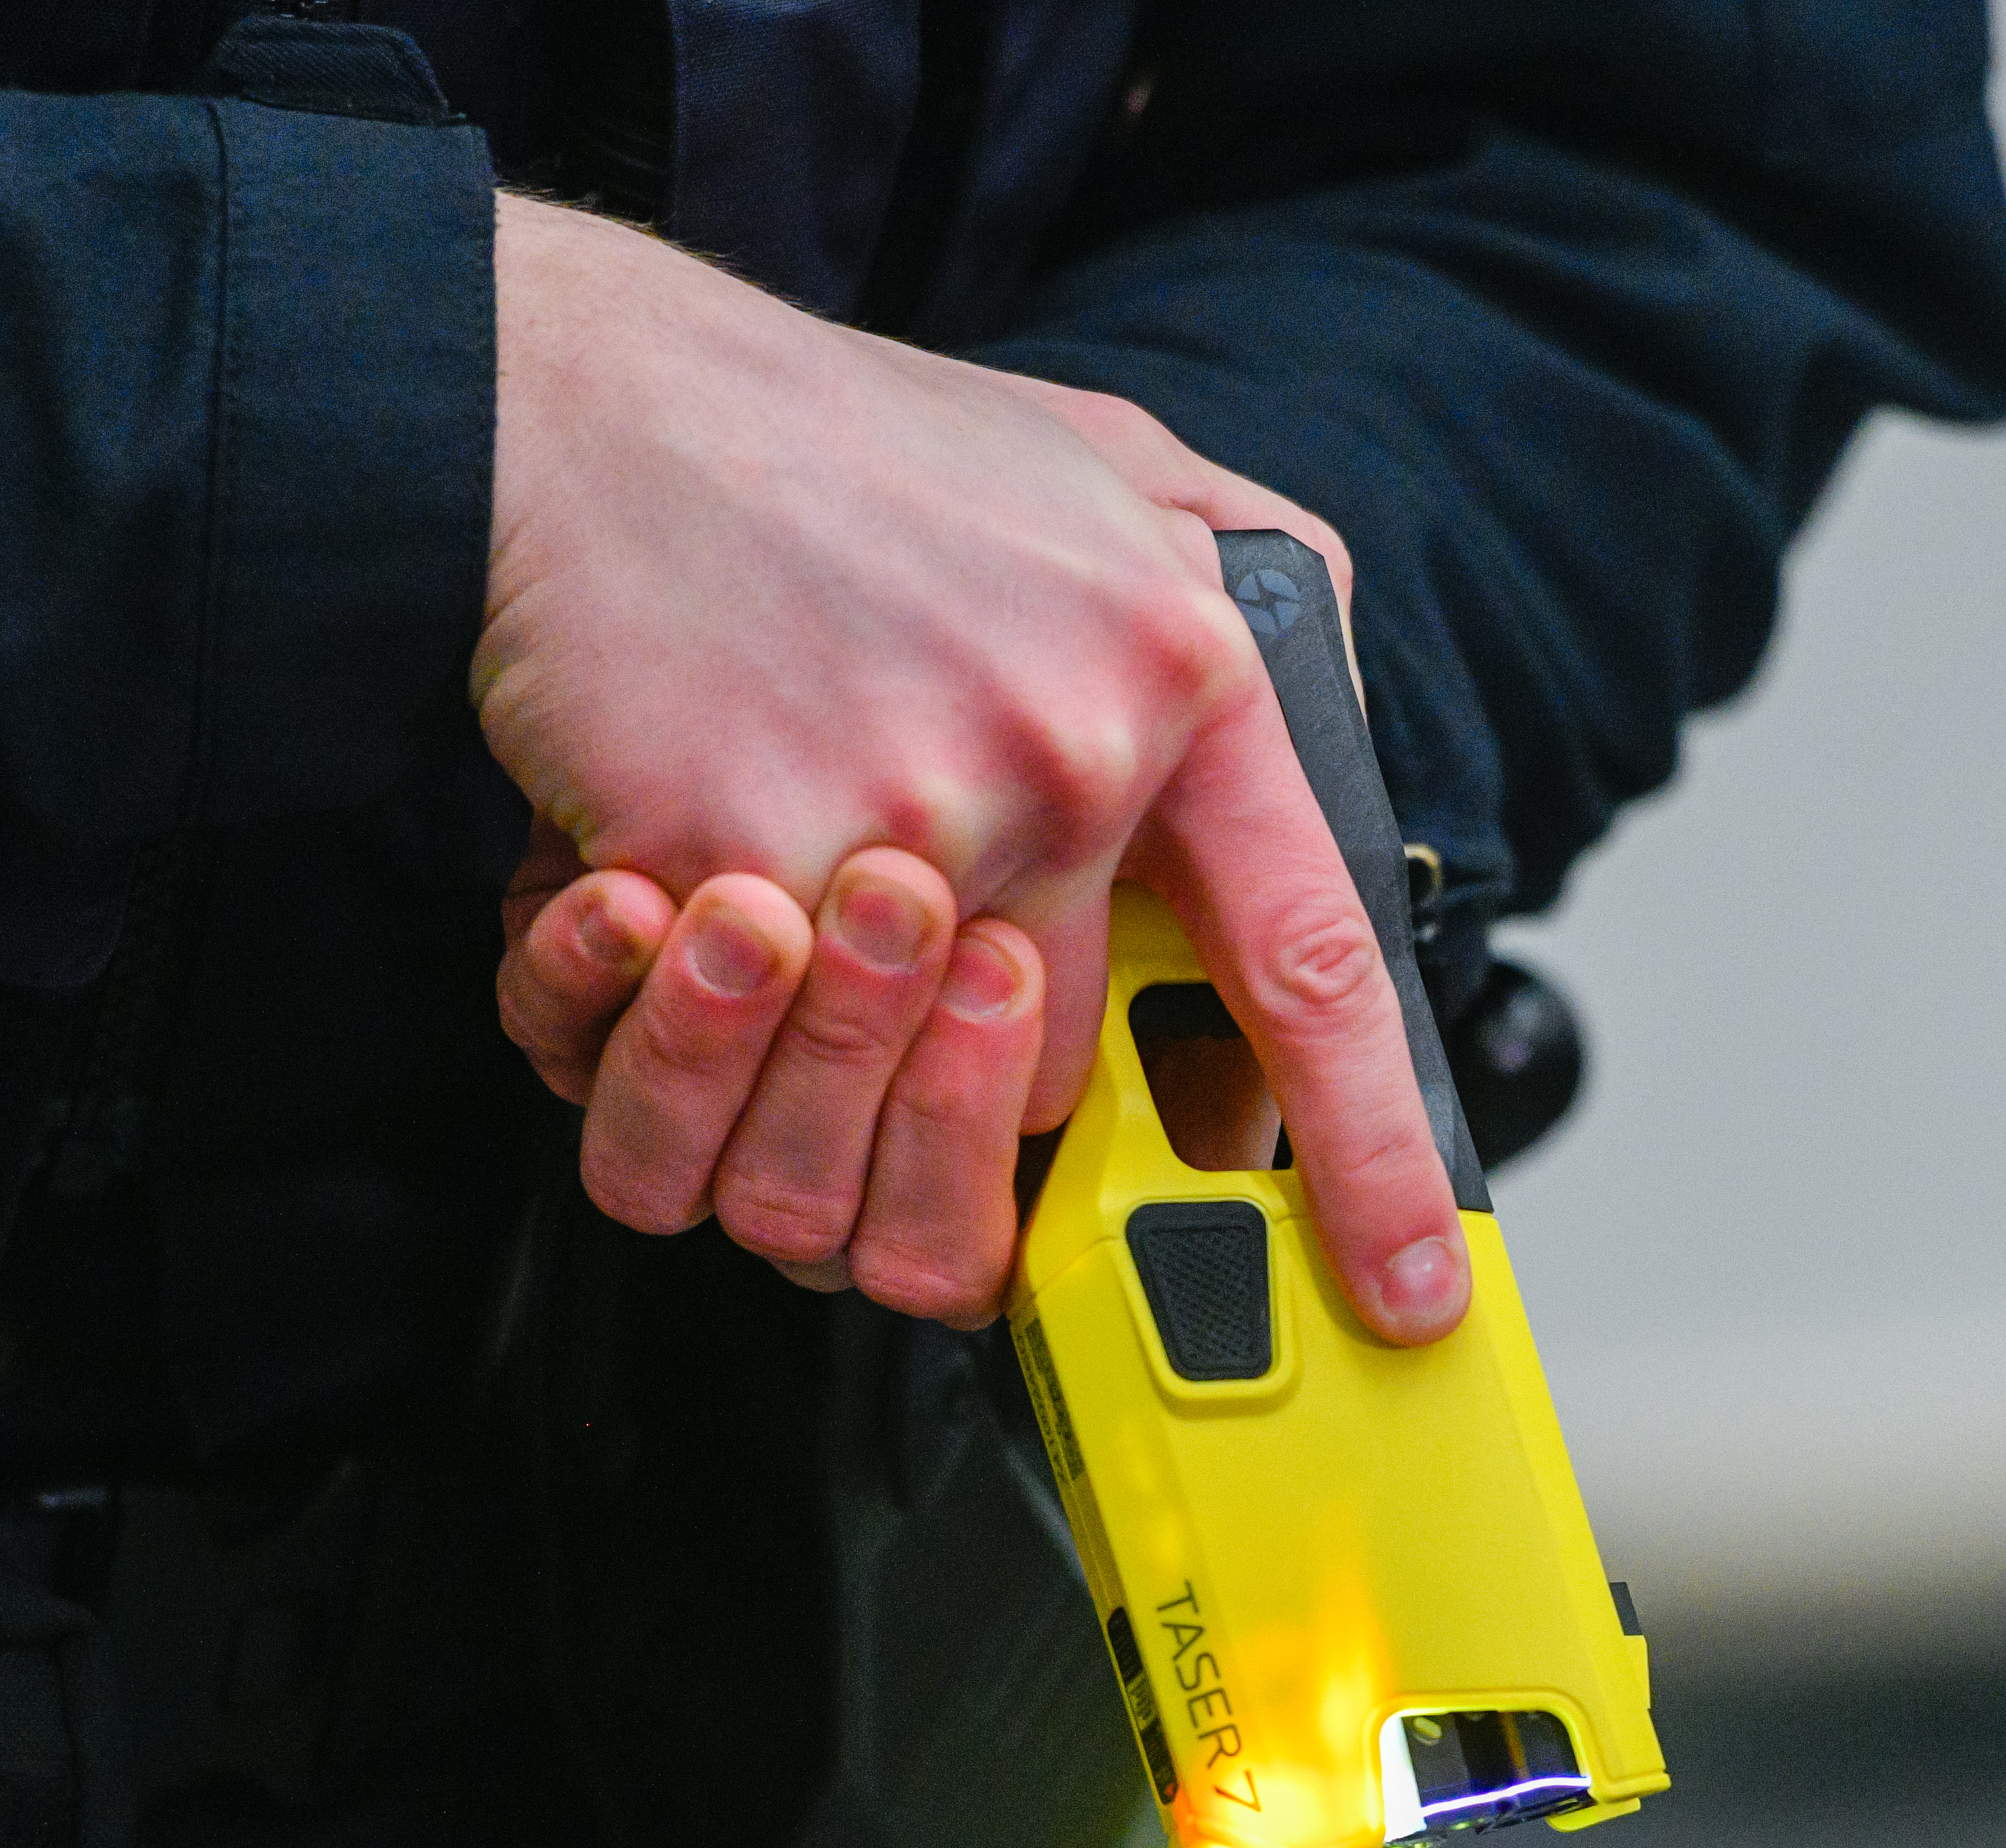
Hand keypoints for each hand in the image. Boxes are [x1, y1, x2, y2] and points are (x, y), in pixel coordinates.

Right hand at [478, 194, 1466, 1340]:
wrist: (594, 401)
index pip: (1315, 962)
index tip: (1411, 1288)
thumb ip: (1253, 591)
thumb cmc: (846, 446)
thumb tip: (1336, 736)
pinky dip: (716, 1000)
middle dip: (992, 1060)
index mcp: (1185, 672)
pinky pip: (756, 1049)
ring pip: (918, 1092)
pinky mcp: (741, 866)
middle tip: (919, 961)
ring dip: (855, 1053)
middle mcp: (1069, 758)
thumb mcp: (1115, 464)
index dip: (1371, 1154)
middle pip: (1073, 1075)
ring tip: (798, 920)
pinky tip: (687, 878)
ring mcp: (907, 819)